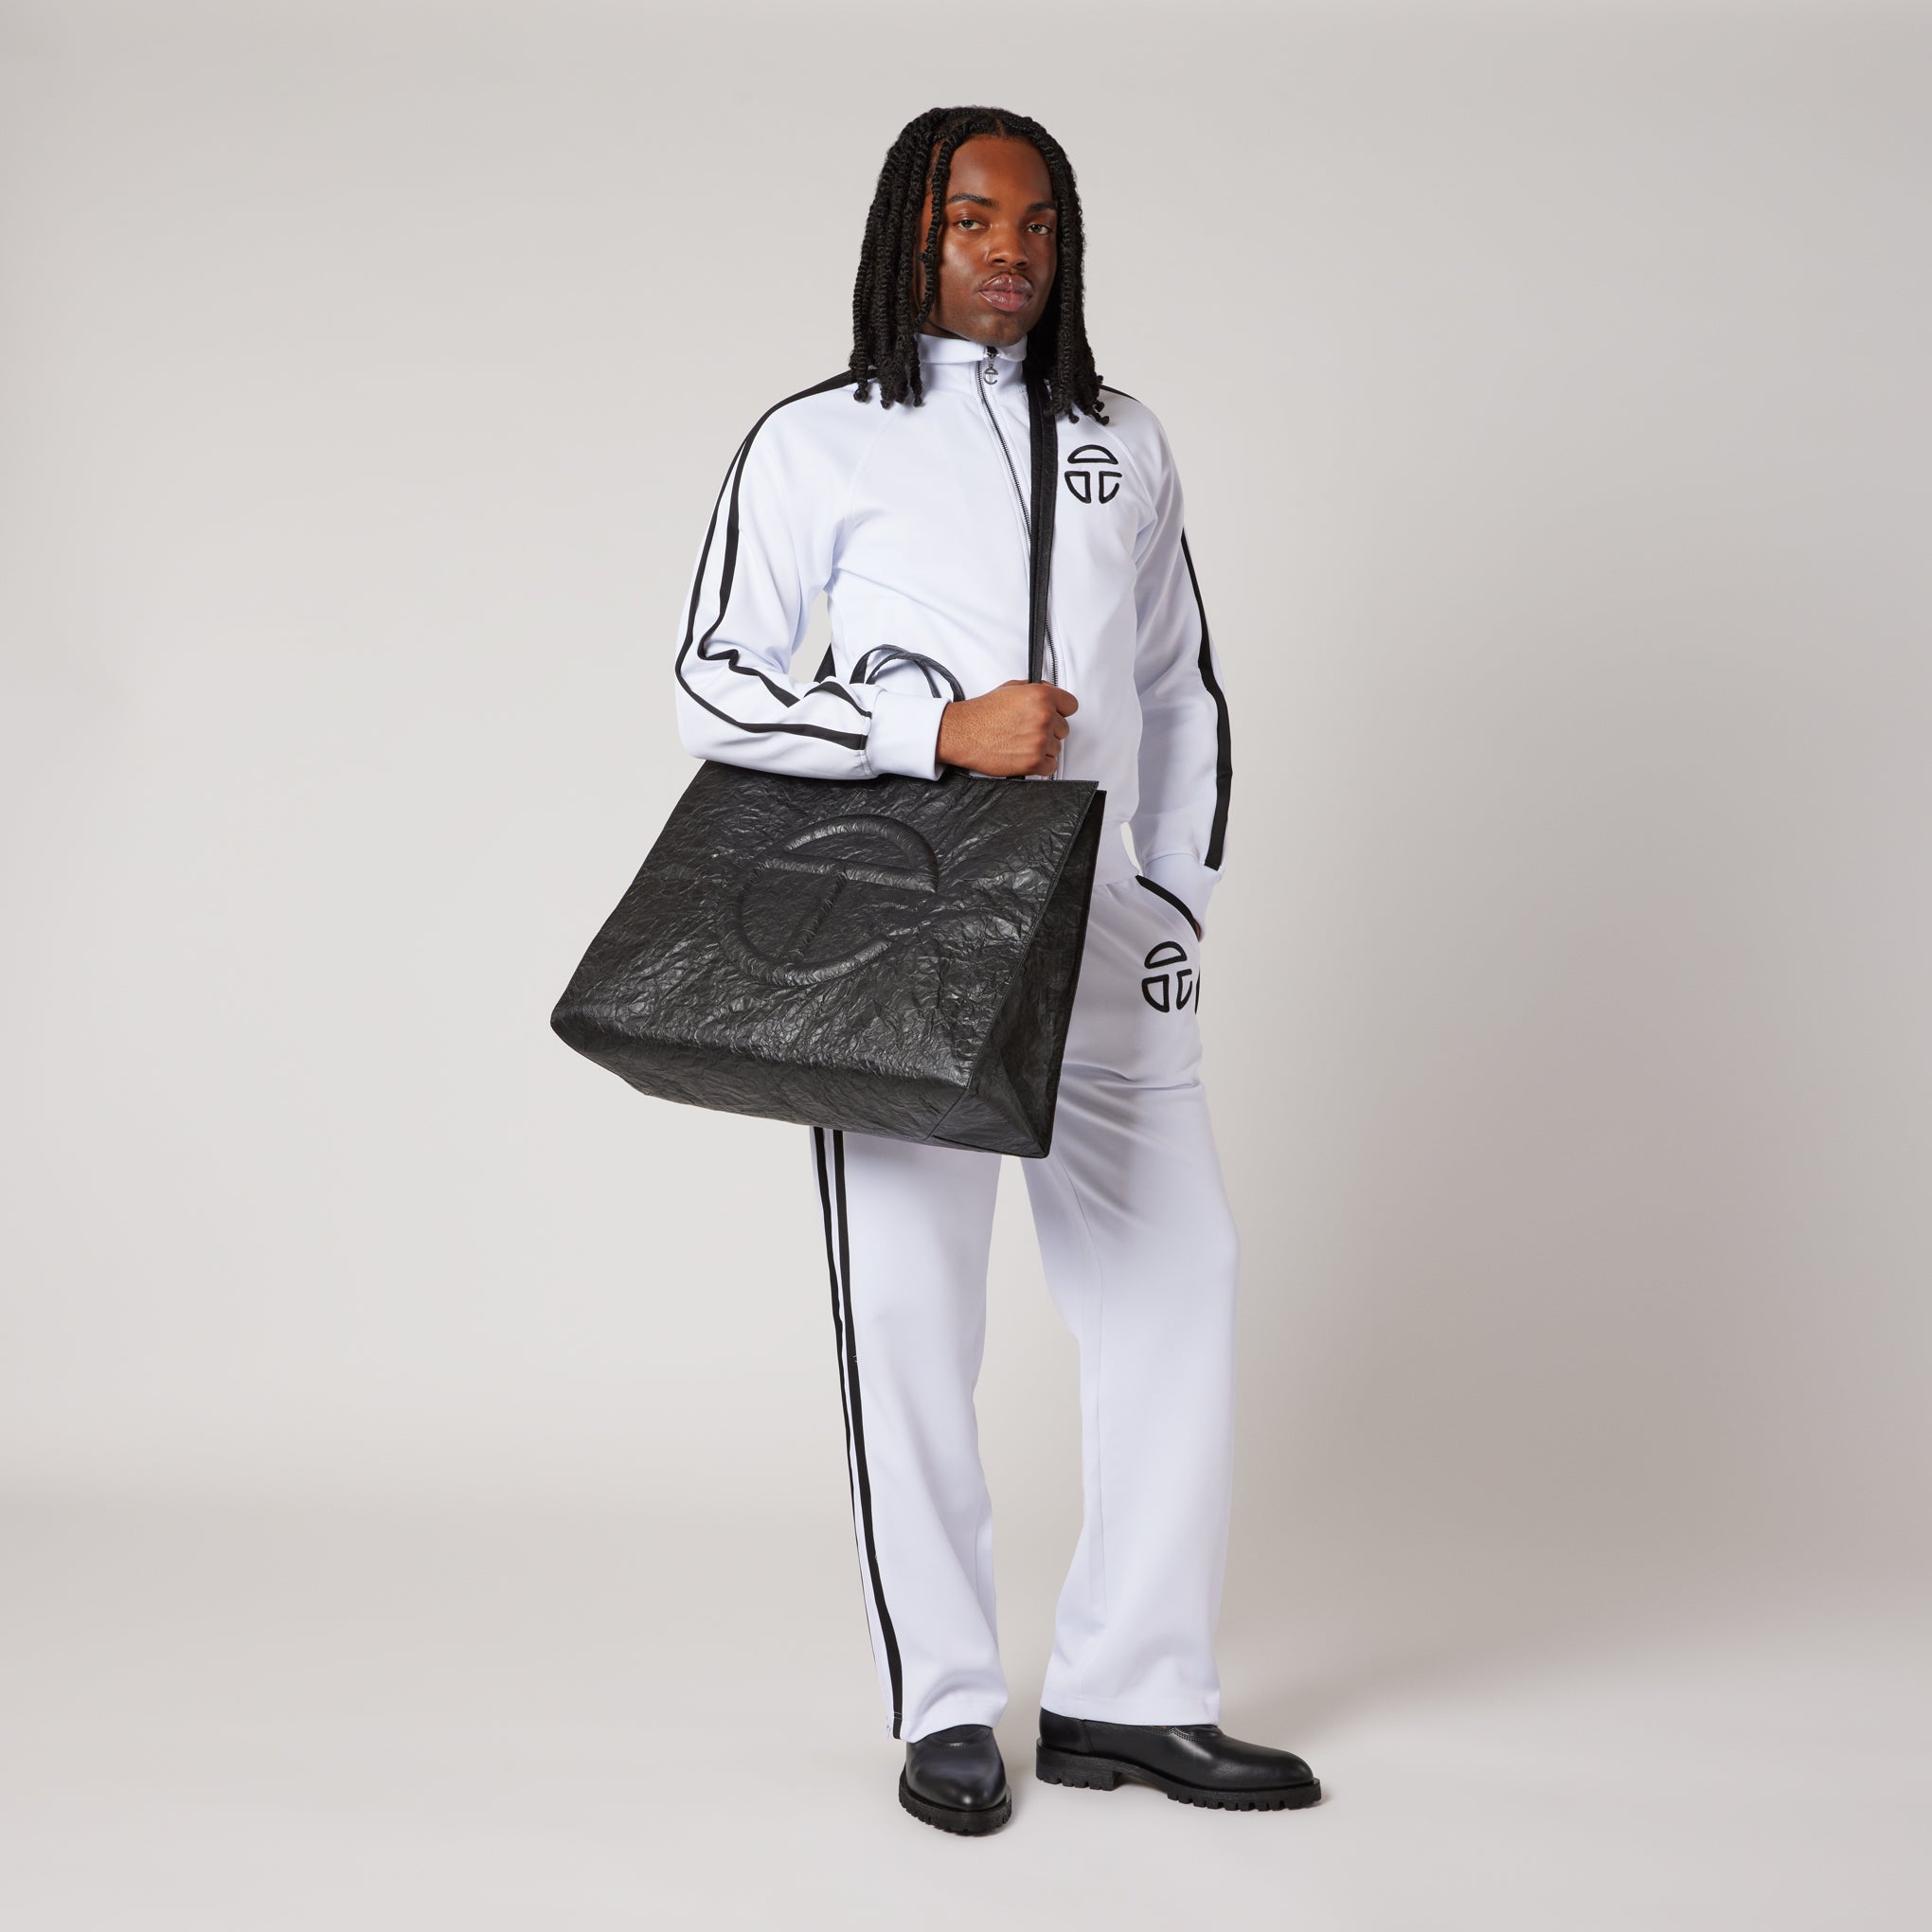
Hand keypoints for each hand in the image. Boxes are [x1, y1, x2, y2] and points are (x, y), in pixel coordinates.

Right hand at [936, 681, 1078, 775]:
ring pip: (1056, 748)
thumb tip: (1051, 693)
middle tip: (1028, 730)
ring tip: (1022, 742)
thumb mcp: (1010, 688)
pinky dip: (1040, 764)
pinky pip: (1051, 766)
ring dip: (1043, 747)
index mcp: (1041, 696)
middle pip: (1064, 729)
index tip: (1054, 715)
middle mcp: (1043, 718)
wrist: (962, 733)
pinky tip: (1025, 755)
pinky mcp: (1033, 762)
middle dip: (1049, 730)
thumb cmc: (982, 713)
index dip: (1061, 711)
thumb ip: (1036, 689)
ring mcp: (1039, 741)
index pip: (1071, 705)